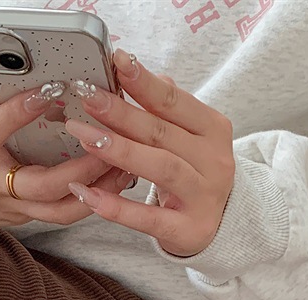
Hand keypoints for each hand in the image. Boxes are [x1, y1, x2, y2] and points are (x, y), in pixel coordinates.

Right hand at [0, 76, 131, 228]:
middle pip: (44, 185)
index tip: (53, 88)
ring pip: (59, 211)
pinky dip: (88, 198)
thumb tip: (22, 71)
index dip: (24, 109)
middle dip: (83, 166)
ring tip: (123, 167)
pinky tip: (110, 178)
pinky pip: (59, 213)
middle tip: (110, 142)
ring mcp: (9, 207)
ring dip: (96, 192)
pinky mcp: (21, 219)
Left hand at [64, 49, 234, 256]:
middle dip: (121, 113)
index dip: (144, 82)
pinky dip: (116, 207)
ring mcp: (203, 196)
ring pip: (160, 167)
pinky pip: (147, 218)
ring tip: (84, 136)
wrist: (223, 227)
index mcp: (213, 130)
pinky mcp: (188, 230)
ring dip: (119, 150)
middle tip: (87, 97)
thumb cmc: (195, 176)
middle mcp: (214, 161)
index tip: (116, 61)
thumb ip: (169, 110)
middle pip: (162, 132)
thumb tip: (149, 76)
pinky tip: (87, 194)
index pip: (175, 101)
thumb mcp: (189, 139)